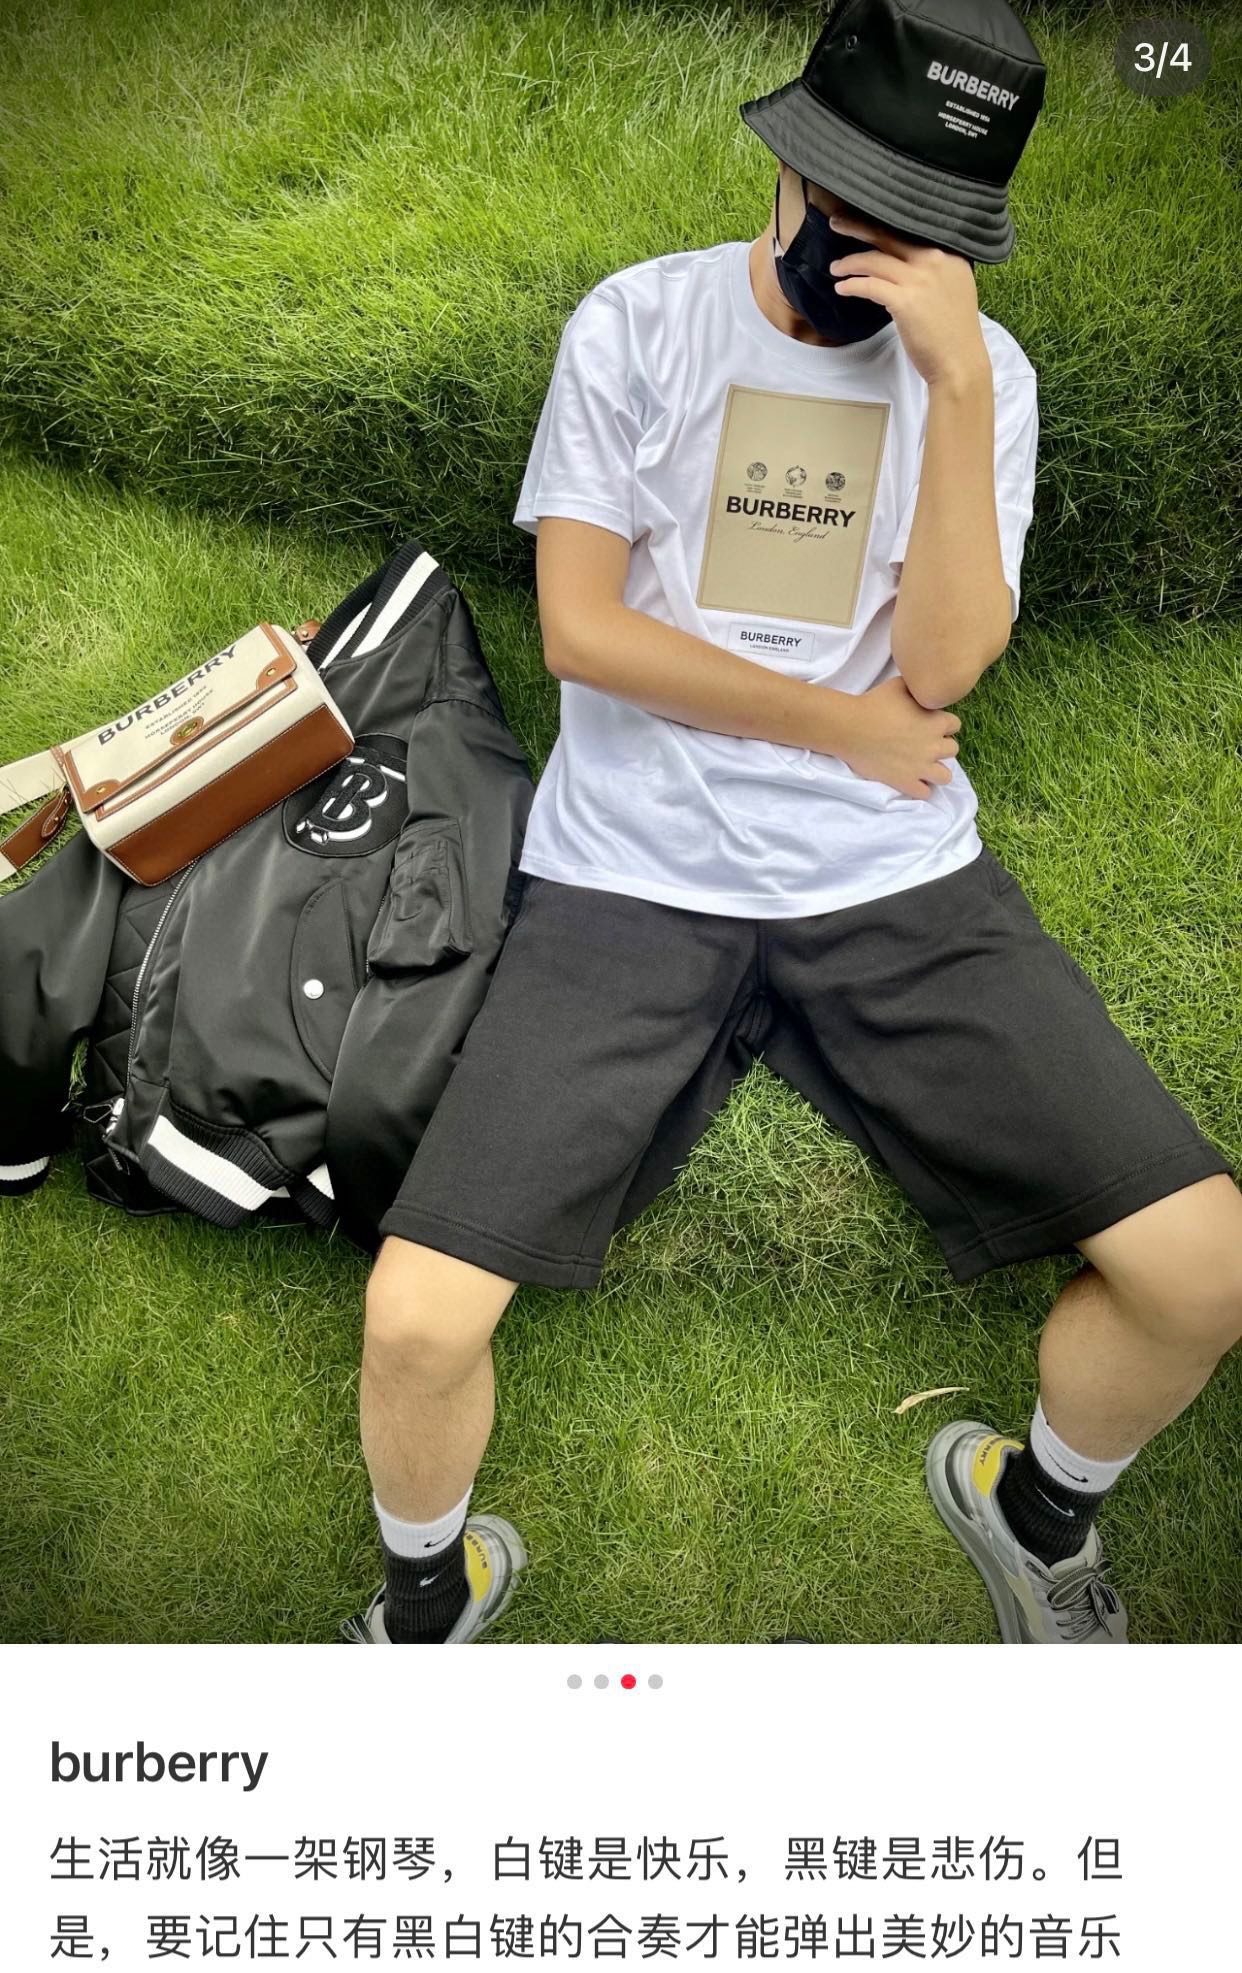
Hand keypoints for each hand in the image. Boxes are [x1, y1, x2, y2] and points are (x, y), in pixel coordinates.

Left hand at [827, 211, 987, 390]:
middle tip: (836, 222)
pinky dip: (852, 285)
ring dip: (850, 263)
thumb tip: (903, 267)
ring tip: (835, 268)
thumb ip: (933, 273)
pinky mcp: (905, 301)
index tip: (864, 222)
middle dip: (858, 227)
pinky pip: (869, 285)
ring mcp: (920, 279)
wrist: (960, 364)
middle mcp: (936, 260)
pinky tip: (842, 288)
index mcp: (949, 255)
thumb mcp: (953, 290)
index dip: (883, 226)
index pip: (909, 232)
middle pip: (889, 235)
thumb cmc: (953, 335)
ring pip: (874, 260)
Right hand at [834, 676, 961, 800]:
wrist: (850, 728)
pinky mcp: (906, 782)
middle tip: (925, 744)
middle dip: (941, 747)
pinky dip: (920, 787)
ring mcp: (920, 767)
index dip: (943, 724)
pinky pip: (925, 793)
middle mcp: (933, 746)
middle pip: (953, 750)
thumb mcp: (899, 685)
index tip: (930, 725)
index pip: (955, 725)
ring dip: (937, 770)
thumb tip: (922, 688)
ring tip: (923, 766)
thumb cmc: (873, 703)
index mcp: (935, 722)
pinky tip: (911, 779)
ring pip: (945, 776)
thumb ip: (917, 688)